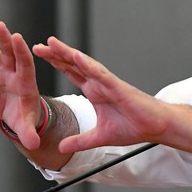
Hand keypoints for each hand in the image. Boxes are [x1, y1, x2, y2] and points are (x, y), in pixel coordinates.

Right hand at [0, 19, 43, 149]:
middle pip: (9, 53)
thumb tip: (34, 145)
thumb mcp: (27, 125)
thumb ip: (29, 133)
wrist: (17, 114)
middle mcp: (12, 72)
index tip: (18, 38)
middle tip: (0, 25)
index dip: (21, 52)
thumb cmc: (25, 117)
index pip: (25, 64)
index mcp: (25, 82)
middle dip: (4, 40)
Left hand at [33, 37, 168, 153]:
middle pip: (73, 65)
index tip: (39, 56)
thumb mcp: (99, 138)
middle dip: (55, 55)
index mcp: (95, 92)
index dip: (56, 64)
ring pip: (85, 64)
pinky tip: (76, 56)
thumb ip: (79, 142)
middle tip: (36, 46)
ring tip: (52, 43)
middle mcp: (99, 84)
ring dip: (68, 54)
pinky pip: (101, 74)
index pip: (71, 74)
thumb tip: (61, 148)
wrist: (155, 127)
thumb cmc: (134, 127)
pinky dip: (88, 65)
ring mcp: (108, 83)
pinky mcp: (118, 87)